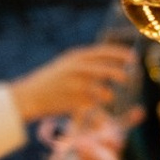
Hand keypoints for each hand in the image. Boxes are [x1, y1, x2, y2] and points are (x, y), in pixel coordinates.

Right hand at [10, 41, 140, 121]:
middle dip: (118, 73)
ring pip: (99, 88)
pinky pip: (91, 104)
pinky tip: (95, 107)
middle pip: (104, 69)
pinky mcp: (71, 101)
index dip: (119, 54)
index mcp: (74, 56)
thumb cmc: (49, 81)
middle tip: (127, 78)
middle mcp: (75, 68)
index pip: (102, 52)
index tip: (132, 57)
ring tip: (110, 97)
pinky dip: (95, 106)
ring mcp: (73, 85)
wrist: (28, 95)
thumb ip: (84, 64)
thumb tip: (108, 64)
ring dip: (107, 93)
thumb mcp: (65, 65)